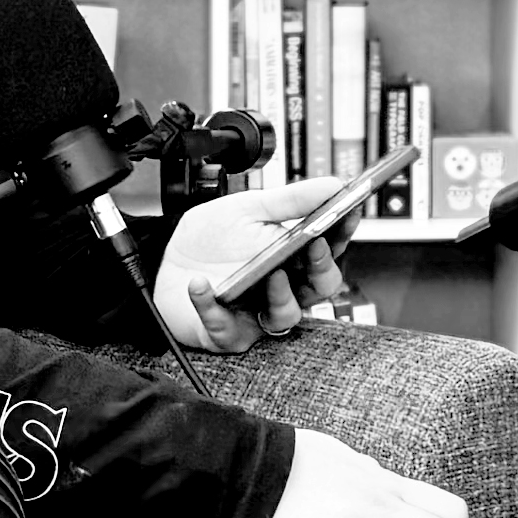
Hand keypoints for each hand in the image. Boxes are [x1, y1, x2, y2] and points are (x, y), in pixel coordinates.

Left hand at [153, 175, 362, 353]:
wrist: (170, 264)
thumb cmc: (212, 242)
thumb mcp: (248, 208)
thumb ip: (289, 200)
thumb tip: (332, 185)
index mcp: (292, 258)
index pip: (328, 250)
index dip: (341, 233)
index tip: (347, 213)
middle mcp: (281, 288)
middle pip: (319, 289)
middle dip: (322, 270)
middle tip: (315, 247)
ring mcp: (256, 312)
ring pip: (284, 316)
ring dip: (281, 296)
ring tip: (272, 274)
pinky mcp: (227, 332)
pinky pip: (223, 327)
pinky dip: (210, 305)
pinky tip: (201, 284)